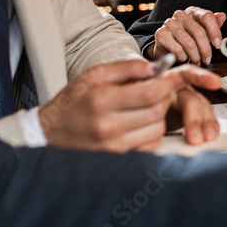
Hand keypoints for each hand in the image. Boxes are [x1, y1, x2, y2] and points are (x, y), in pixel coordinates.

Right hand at [39, 60, 221, 151]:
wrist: (49, 135)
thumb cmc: (73, 102)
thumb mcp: (94, 75)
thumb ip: (126, 68)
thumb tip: (156, 68)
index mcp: (103, 99)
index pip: (151, 92)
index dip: (170, 83)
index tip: (178, 78)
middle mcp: (108, 125)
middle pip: (158, 111)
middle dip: (163, 98)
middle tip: (152, 91)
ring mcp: (113, 146)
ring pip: (158, 129)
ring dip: (157, 116)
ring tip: (139, 109)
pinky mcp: (117, 159)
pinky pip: (149, 144)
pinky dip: (150, 133)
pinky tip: (135, 126)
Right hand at [153, 6, 226, 64]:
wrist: (165, 45)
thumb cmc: (186, 37)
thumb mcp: (202, 31)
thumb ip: (213, 25)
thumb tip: (222, 16)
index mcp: (193, 11)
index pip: (207, 16)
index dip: (215, 31)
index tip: (217, 44)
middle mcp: (181, 15)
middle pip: (199, 32)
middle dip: (206, 49)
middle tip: (207, 59)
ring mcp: (170, 23)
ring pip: (189, 43)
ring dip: (195, 56)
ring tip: (197, 60)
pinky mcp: (161, 34)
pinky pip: (177, 49)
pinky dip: (183, 57)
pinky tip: (184, 58)